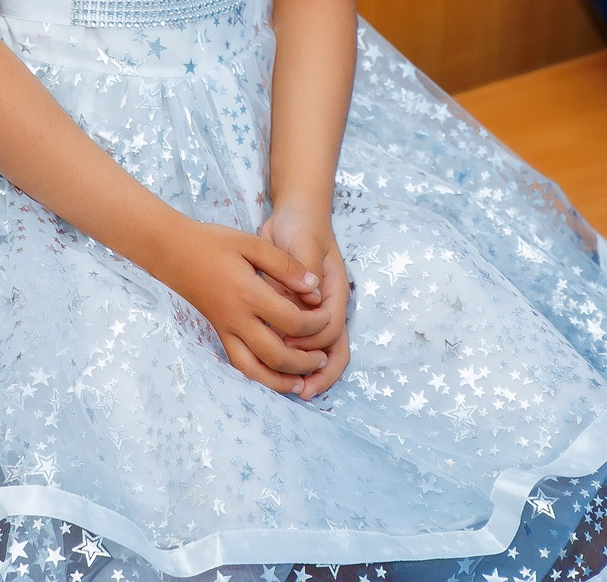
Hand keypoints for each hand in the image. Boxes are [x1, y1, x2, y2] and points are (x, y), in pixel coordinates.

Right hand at [150, 219, 332, 394]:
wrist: (173, 251)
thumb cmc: (213, 243)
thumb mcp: (252, 244)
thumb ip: (286, 266)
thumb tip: (314, 288)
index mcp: (249, 294)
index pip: (292, 321)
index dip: (316, 324)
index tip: (327, 317)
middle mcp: (237, 319)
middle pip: (276, 355)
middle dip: (304, 362)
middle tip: (321, 359)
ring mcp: (225, 330)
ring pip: (254, 370)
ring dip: (280, 381)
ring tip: (301, 382)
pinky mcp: (218, 333)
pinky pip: (238, 364)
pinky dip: (258, 376)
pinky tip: (273, 376)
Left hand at [259, 202, 349, 398]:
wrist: (295, 216)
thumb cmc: (302, 227)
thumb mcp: (304, 241)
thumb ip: (304, 269)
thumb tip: (308, 300)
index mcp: (333, 293)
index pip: (331, 329)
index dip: (312, 341)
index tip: (288, 341)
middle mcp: (326, 307)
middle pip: (332, 351)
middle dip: (320, 374)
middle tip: (300, 390)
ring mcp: (312, 312)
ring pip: (317, 354)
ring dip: (305, 373)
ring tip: (289, 390)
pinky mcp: (294, 313)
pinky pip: (297, 343)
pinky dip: (290, 360)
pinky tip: (273, 370)